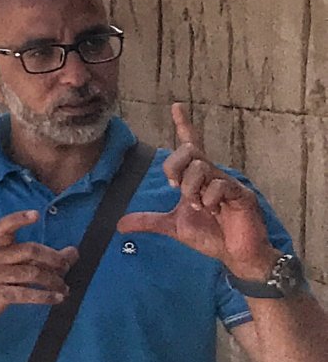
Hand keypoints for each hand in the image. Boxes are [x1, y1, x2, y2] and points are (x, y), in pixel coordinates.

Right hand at [0, 210, 78, 325]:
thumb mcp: (14, 265)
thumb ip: (43, 258)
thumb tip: (74, 252)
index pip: (4, 227)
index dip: (18, 219)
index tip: (35, 214)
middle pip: (29, 250)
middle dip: (53, 257)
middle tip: (66, 266)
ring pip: (31, 273)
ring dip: (53, 280)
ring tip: (64, 288)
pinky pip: (25, 294)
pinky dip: (45, 296)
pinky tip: (58, 298)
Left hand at [115, 103, 276, 281]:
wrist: (235, 255)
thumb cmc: (210, 236)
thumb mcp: (173, 227)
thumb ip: (148, 221)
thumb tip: (119, 224)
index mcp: (197, 178)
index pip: (191, 145)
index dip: (184, 125)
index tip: (176, 106)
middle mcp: (213, 175)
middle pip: (190, 151)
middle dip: (175, 166)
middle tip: (173, 187)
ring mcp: (228, 183)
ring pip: (202, 168)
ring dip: (192, 189)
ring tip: (197, 207)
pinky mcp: (242, 194)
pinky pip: (220, 185)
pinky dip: (209, 199)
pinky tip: (214, 210)